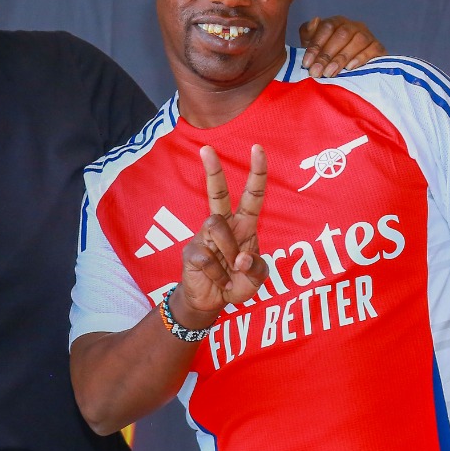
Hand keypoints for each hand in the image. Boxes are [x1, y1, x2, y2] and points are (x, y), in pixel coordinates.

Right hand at [175, 145, 268, 326]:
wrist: (211, 302)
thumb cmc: (236, 283)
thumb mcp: (257, 279)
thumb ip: (257, 267)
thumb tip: (241, 257)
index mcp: (244, 226)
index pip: (252, 195)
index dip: (257, 172)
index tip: (257, 149)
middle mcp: (224, 226)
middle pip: (216, 194)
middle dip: (213, 171)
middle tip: (206, 148)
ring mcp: (204, 237)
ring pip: (216, 225)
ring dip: (228, 251)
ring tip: (231, 272)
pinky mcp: (191, 252)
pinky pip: (207, 257)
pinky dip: (219, 275)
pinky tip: (221, 282)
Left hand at [298, 15, 386, 77]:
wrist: (350, 70)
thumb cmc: (327, 55)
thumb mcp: (312, 45)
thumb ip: (309, 33)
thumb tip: (314, 21)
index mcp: (336, 22)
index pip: (327, 27)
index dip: (316, 45)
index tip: (307, 63)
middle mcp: (353, 26)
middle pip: (342, 35)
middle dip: (327, 55)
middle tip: (317, 72)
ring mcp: (367, 35)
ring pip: (358, 41)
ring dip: (342, 58)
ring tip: (330, 73)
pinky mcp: (378, 47)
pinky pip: (373, 49)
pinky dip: (361, 58)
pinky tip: (350, 68)